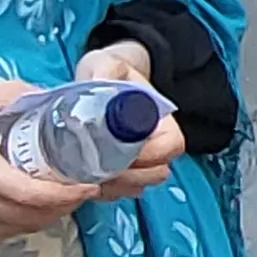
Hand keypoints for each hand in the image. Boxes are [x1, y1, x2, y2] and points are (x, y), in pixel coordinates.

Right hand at [0, 80, 96, 245]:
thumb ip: (9, 95)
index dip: (65, 194)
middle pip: (31, 215)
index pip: (30, 193)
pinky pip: (0, 236)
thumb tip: (49, 94)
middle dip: (64, 204)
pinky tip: (32, 208)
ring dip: (47, 216)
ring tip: (63, 197)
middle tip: (83, 187)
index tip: (90, 184)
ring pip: (19, 229)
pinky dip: (23, 224)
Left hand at [73, 40, 182, 199]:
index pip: (171, 145)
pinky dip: (107, 192)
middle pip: (157, 172)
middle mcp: (155, 141)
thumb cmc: (109, 71)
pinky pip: (121, 191)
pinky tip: (86, 182)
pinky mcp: (120, 169)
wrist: (101, 78)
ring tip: (89, 177)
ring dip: (117, 186)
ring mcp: (139, 158)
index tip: (117, 153)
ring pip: (140, 185)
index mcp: (160, 117)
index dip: (149, 156)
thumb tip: (99, 80)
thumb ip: (105, 70)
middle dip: (129, 176)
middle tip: (98, 170)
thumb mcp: (107, 64)